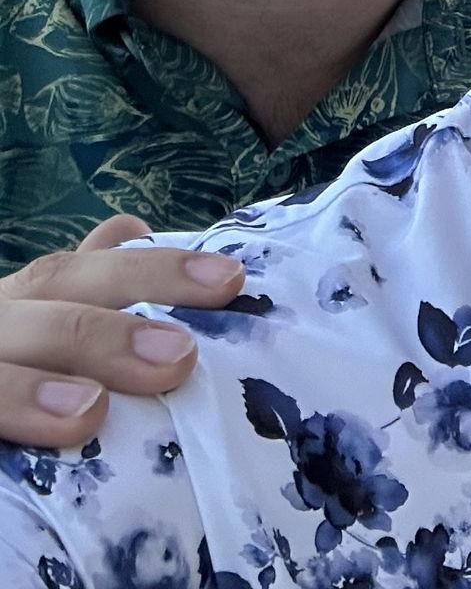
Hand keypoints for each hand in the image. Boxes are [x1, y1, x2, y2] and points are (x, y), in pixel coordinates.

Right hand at [0, 213, 245, 446]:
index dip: (154, 270)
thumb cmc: (3, 360)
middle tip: (178, 358)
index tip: (229, 281)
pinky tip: (12, 463)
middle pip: (38, 313)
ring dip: (27, 393)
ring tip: (88, 413)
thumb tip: (130, 227)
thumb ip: (81, 284)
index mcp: (16, 300)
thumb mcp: (32, 318)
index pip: (80, 272)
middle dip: (105, 334)